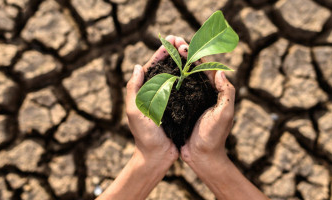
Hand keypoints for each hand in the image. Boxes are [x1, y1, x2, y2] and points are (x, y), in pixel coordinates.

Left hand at [125, 35, 188, 162]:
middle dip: (174, 53)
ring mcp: (169, 99)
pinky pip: (186, 89)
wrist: (158, 156)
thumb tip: (138, 66)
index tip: (170, 40)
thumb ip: (134, 90)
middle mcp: (157, 93)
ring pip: (177, 76)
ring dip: (183, 62)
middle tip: (182, 40)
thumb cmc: (144, 136)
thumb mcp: (135, 112)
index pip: (152, 67)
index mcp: (145, 92)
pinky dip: (190, 78)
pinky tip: (198, 70)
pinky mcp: (180, 107)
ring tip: (191, 50)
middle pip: (166, 68)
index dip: (161, 52)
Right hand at [173, 38, 234, 163]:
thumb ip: (227, 93)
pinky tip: (159, 73)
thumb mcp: (224, 114)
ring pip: (183, 77)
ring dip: (175, 64)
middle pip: (193, 69)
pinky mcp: (182, 108)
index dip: (195, 55)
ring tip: (165, 52)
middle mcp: (203, 93)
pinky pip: (175, 90)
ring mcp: (192, 100)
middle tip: (172, 42)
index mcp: (214, 92)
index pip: (205, 68)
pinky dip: (169, 80)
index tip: (183, 45)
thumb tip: (221, 71)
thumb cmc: (214, 136)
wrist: (202, 157)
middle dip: (184, 54)